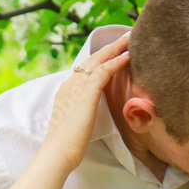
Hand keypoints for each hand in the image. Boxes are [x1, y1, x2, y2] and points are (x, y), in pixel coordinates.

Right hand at [42, 32, 129, 173]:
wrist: (58, 152)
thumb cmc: (67, 145)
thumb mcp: (74, 123)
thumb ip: (81, 114)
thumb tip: (89, 117)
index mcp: (66, 90)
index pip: (85, 69)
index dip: (100, 59)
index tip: (112, 52)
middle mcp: (70, 83)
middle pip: (92, 58)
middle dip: (109, 47)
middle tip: (125, 36)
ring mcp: (77, 86)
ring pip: (99, 59)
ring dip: (116, 48)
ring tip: (130, 39)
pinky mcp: (86, 93)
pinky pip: (103, 71)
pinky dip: (116, 62)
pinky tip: (128, 56)